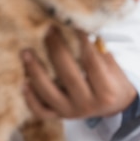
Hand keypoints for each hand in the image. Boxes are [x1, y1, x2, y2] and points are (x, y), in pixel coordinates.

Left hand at [21, 28, 136, 119]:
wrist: (115, 107)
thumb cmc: (113, 81)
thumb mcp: (113, 67)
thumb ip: (98, 52)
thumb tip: (78, 27)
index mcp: (106, 91)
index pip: (91, 63)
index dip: (82, 41)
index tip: (74, 24)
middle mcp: (88, 104)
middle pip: (68, 76)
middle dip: (56, 50)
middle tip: (48, 30)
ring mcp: (72, 112)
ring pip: (48, 93)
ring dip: (35, 71)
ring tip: (26, 52)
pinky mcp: (59, 116)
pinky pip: (40, 111)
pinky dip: (30, 98)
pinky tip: (24, 82)